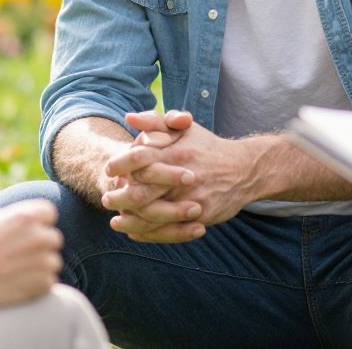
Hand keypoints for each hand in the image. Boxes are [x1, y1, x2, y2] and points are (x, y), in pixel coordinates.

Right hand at [0, 199, 63, 308]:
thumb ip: (10, 214)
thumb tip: (16, 210)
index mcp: (29, 216)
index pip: (49, 213)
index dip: (37, 223)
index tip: (24, 232)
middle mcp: (41, 236)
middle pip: (53, 238)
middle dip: (41, 245)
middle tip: (18, 253)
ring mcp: (45, 261)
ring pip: (53, 261)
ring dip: (40, 265)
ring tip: (16, 269)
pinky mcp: (44, 283)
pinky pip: (49, 281)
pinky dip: (38, 284)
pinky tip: (18, 283)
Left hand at [102, 118, 255, 242]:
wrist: (244, 169)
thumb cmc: (208, 147)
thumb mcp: (184, 128)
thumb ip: (155, 121)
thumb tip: (128, 118)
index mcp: (177, 153)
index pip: (140, 159)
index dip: (121, 165)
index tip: (108, 169)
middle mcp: (183, 177)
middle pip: (143, 192)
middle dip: (121, 197)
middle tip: (106, 199)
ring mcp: (192, 199)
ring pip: (154, 215)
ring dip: (132, 220)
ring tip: (116, 221)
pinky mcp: (201, 216)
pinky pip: (170, 229)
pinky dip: (150, 234)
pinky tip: (136, 232)